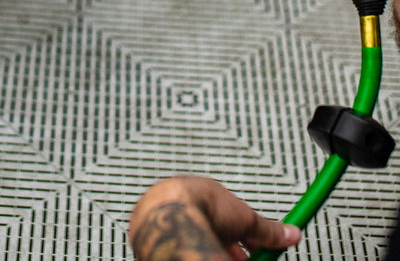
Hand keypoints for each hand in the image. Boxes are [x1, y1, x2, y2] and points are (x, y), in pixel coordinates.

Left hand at [129, 176, 300, 260]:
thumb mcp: (245, 217)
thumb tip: (291, 233)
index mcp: (207, 197)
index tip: (255, 253)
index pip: (230, 221)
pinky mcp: (159, 240)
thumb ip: (268, 229)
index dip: (244, 240)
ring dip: (216, 253)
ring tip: (222, 260)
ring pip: (199, 242)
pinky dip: (196, 254)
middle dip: (231, 252)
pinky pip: (183, 249)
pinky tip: (203, 258)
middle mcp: (190, 208)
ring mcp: (174, 223)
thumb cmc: (200, 204)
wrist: (171, 212)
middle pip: (214, 235)